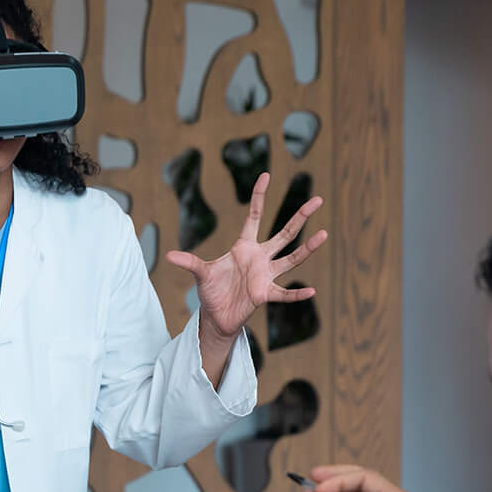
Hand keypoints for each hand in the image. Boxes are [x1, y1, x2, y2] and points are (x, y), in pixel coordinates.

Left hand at [166, 171, 327, 346]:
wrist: (216, 315)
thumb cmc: (211, 291)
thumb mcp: (200, 274)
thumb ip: (189, 262)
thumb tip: (168, 255)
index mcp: (244, 246)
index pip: (254, 216)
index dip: (259, 196)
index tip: (265, 175)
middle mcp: (260, 257)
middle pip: (284, 233)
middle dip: (300, 217)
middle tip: (318, 200)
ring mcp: (265, 275)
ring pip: (291, 259)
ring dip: (307, 249)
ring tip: (324, 235)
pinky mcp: (265, 294)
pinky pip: (284, 294)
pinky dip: (296, 294)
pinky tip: (311, 291)